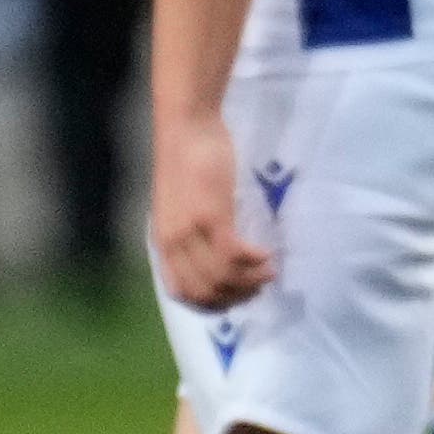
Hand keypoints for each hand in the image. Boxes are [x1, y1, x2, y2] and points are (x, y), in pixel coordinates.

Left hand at [150, 115, 271, 310]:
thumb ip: (191, 231)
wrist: (186, 128)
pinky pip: (233, 255)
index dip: (212, 304)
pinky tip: (267, 254)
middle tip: (260, 285)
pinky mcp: (211, 216)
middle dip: (236, 296)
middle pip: (205, 292)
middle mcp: (173, 243)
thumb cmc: (188, 160)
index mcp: (164, 243)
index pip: (182, 293)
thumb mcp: (181, 204)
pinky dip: (253, 262)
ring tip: (269, 270)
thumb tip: (215, 254)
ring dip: (250, 281)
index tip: (238, 296)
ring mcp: (190, 231)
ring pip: (221, 278)